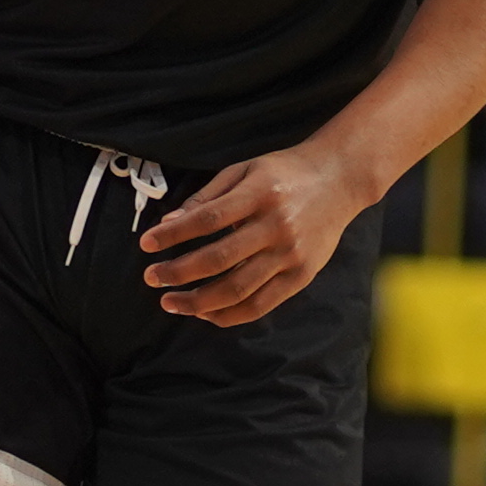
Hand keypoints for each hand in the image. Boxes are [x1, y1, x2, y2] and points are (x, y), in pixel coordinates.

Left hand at [143, 145, 360, 326]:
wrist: (340, 180)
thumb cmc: (284, 173)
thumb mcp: (245, 171)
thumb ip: (207, 197)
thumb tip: (169, 223)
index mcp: (260, 194)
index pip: (207, 219)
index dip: (173, 234)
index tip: (146, 244)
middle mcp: (277, 226)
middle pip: (219, 258)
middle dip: (178, 272)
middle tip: (152, 278)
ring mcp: (291, 255)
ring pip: (237, 289)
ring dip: (198, 301)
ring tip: (172, 303)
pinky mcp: (302, 276)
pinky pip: (260, 305)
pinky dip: (228, 315)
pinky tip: (205, 313)